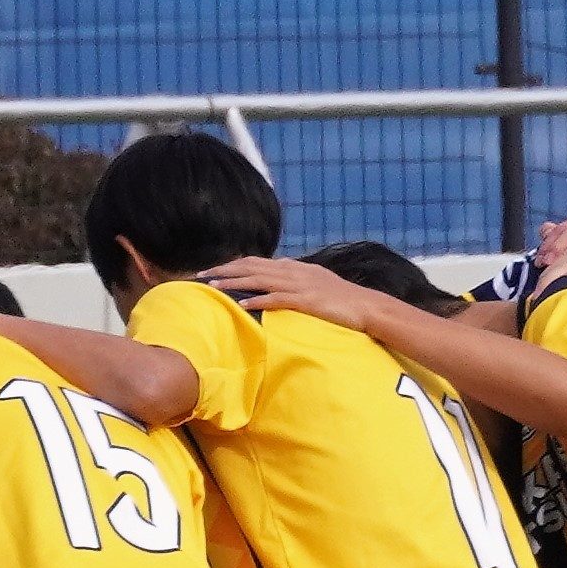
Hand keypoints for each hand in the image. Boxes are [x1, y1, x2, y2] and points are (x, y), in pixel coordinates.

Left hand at [202, 255, 386, 330]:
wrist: (365, 305)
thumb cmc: (340, 298)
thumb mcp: (314, 281)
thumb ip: (294, 277)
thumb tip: (276, 275)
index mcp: (293, 267)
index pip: (256, 261)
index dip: (233, 265)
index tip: (213, 270)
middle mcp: (293, 271)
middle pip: (252, 267)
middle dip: (225, 270)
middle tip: (201, 276)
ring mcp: (299, 285)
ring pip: (259, 280)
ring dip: (234, 283)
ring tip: (213, 287)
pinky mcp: (305, 300)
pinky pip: (276, 299)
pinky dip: (257, 301)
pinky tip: (241, 305)